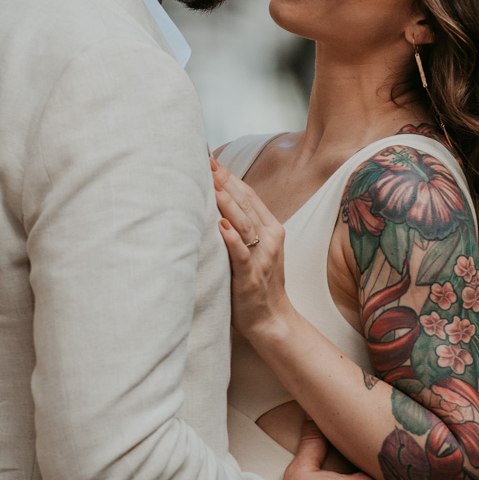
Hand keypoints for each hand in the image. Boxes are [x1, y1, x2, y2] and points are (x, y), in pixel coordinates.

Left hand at [212, 157, 291, 342]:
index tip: (212, 160)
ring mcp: (262, 258)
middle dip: (226, 183)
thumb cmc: (257, 282)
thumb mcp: (256, 249)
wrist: (271, 319)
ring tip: (211, 184)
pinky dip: (231, 240)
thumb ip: (243, 226)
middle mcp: (270, 240)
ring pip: (244, 225)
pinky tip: (220, 226)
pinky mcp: (250, 277)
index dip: (231, 177)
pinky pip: (241, 255)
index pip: (250, 195)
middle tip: (206, 163)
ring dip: (227, 203)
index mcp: (272, 229)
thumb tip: (218, 200)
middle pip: (246, 204)